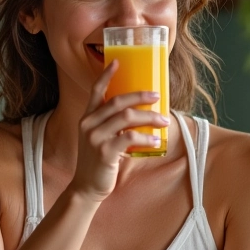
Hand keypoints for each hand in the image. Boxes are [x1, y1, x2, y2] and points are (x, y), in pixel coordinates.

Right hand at [70, 60, 168, 201]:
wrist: (86, 187)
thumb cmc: (98, 162)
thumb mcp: (100, 139)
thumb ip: (112, 126)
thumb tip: (141, 115)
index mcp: (87, 118)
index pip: (96, 91)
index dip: (106, 75)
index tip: (118, 62)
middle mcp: (89, 124)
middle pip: (118, 101)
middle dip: (140, 96)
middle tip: (157, 96)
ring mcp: (95, 138)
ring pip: (127, 118)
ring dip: (149, 117)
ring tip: (163, 121)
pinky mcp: (105, 152)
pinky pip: (129, 138)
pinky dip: (145, 138)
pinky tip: (155, 140)